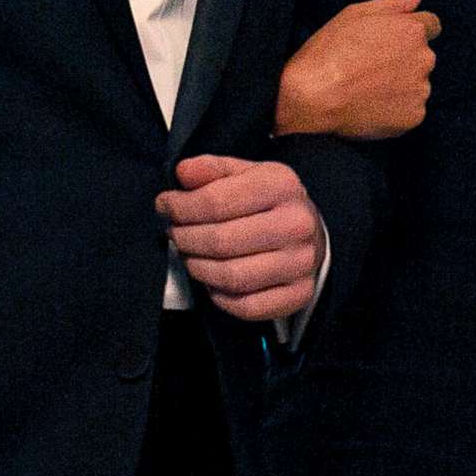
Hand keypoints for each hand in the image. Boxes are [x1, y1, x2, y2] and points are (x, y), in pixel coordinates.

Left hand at [158, 155, 325, 321]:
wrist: (312, 232)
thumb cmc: (269, 201)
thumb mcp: (244, 173)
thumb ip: (211, 169)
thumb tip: (182, 173)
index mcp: (281, 185)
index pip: (215, 201)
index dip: (180, 207)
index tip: (164, 206)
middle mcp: (296, 224)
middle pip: (220, 241)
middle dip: (185, 238)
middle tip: (174, 234)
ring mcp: (300, 263)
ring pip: (231, 277)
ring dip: (198, 268)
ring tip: (189, 256)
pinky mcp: (299, 294)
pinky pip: (247, 306)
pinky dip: (220, 298)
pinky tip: (212, 282)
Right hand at [275, 0, 439, 138]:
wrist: (312, 98)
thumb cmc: (330, 52)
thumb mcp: (357, 14)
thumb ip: (396, 0)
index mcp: (412, 30)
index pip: (430, 26)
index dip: (407, 32)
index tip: (387, 42)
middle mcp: (423, 58)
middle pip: (423, 56)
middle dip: (404, 59)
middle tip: (369, 66)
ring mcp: (420, 89)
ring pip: (417, 84)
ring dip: (401, 85)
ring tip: (367, 88)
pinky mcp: (414, 116)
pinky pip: (411, 110)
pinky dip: (396, 109)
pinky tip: (371, 105)